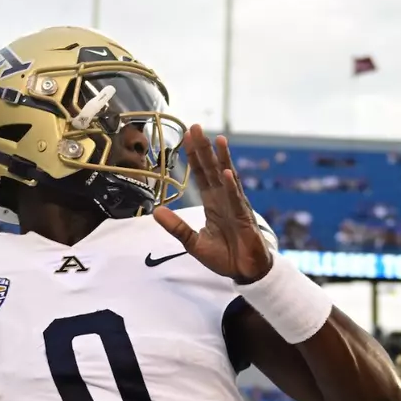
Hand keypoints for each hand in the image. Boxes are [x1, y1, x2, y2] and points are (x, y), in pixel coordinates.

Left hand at [153, 125, 273, 283]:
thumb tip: (155, 211)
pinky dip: (230, 186)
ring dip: (222, 159)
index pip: (202, 174)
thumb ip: (176, 227)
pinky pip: (236, 199)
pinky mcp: (244, 218)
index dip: (194, 156)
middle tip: (196, 127)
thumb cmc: (224, 257)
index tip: (187, 136)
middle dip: (204, 149)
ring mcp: (236, 206)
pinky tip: (226, 172)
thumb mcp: (193, 242)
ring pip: (227, 178)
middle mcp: (224, 199)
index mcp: (213, 203)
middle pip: (213, 169)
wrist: (244, 272)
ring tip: (217, 140)